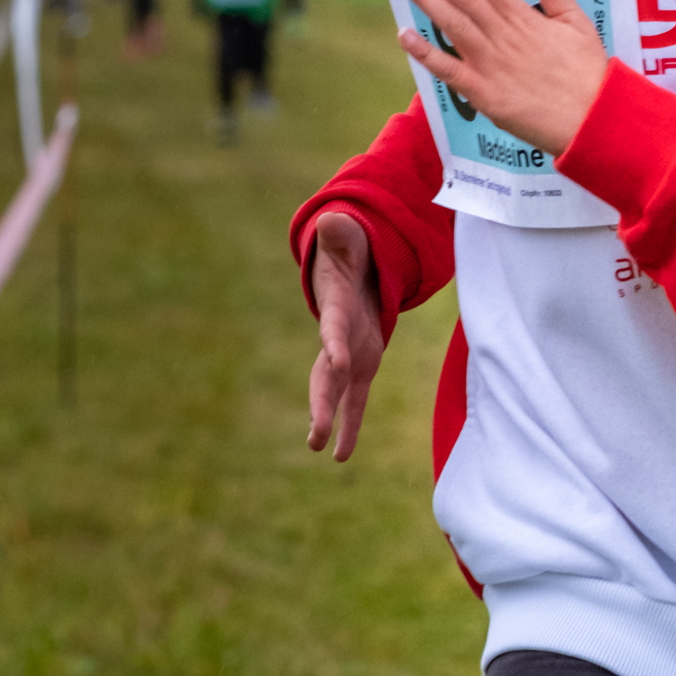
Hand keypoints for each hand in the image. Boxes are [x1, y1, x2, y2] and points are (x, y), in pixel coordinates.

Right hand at [306, 210, 384, 461]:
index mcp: (337, 312)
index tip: (336, 361)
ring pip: (336, 395)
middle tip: (315, 431)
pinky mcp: (360, 368)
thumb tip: (334, 220)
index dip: (335, 344)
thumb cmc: (347, 254)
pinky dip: (350, 426)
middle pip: (325, 376)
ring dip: (330, 421)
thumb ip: (341, 235)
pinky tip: (341, 455)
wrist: (348, 273)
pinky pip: (356, 402)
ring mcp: (346, 358)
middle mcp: (336, 341)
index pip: (334, 331)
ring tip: (322, 449)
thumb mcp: (348, 241)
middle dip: (321, 403)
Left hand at [392, 0, 609, 158]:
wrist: (594, 119)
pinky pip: (450, 71)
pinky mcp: (485, 94)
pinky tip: (404, 35)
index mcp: (523, 16)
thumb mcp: (577, 20)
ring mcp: (491, 64)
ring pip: (453, 23)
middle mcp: (502, 35)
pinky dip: (427, 53)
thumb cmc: (587, 73)